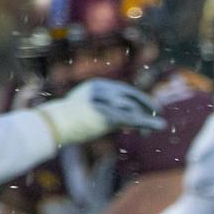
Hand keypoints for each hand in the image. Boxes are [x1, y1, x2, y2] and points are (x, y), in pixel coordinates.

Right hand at [38, 79, 165, 145]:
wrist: (54, 124)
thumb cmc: (66, 120)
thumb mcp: (85, 109)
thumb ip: (102, 108)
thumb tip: (117, 118)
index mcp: (97, 85)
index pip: (123, 90)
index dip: (138, 98)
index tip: (148, 106)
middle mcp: (103, 91)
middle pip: (131, 97)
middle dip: (146, 105)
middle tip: (158, 113)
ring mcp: (105, 102)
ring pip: (133, 109)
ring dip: (147, 120)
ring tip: (156, 128)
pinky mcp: (109, 116)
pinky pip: (133, 119)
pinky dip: (147, 123)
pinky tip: (159, 126)